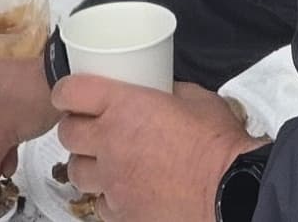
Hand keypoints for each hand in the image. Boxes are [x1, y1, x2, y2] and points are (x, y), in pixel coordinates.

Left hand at [53, 77, 259, 221]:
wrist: (231, 192)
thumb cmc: (218, 146)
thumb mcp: (196, 99)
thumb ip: (169, 91)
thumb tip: (161, 89)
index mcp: (124, 106)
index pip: (71, 92)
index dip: (66, 91)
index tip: (70, 95)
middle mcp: (110, 143)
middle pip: (67, 133)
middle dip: (75, 129)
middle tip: (91, 129)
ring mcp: (113, 181)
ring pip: (76, 171)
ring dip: (87, 164)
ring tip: (105, 163)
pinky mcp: (122, 212)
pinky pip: (100, 203)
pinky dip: (108, 197)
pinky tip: (125, 191)